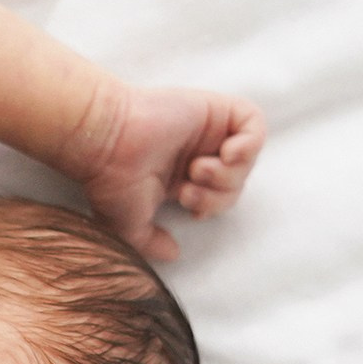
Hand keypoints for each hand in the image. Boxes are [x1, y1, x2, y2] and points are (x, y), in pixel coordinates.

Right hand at [77, 84, 264, 261]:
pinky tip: (225, 153)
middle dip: (218, 196)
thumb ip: (150, 243)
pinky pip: (255, 126)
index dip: (212, 206)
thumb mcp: (127, 225)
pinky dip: (249, 144)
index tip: (189, 207)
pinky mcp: (216, 109)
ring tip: (198, 169)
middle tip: (188, 191)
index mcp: (179, 177)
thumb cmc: (110, 180)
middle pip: (235, 183)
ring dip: (230, 173)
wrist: (107, 143)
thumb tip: (173, 254)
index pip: (218, 197)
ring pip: (248, 159)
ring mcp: (207, 130)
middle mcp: (194, 153)